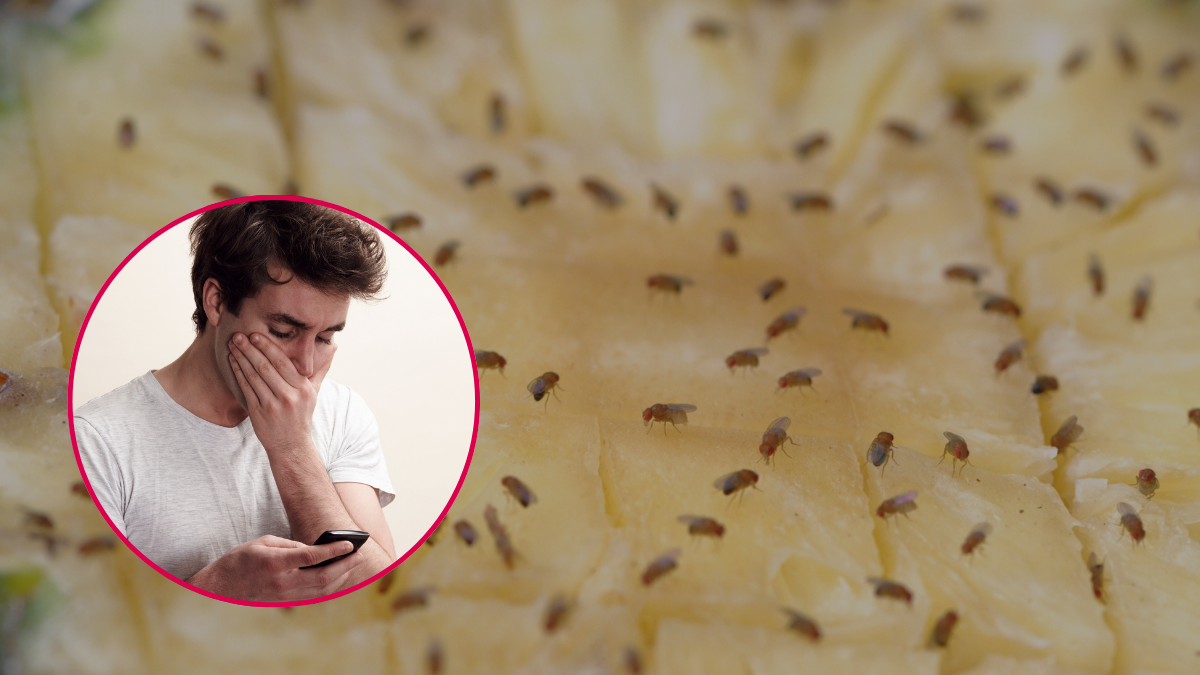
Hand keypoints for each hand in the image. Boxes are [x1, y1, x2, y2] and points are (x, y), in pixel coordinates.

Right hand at [186, 535, 364, 601]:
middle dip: (345, 566)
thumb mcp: (263, 542)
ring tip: (353, 565)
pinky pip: (313, 596)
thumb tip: (313, 549)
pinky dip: (329, 588)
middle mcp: (282, 582)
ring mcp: (285, 595)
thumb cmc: (241, 560)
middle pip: (322, 577)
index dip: (334, 550)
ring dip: (341, 578)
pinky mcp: (286, 602)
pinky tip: (339, 578)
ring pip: (321, 590)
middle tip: (358, 555)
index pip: (312, 557)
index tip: (349, 544)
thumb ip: (290, 545)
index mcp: (275, 563)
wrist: (222, 586)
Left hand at [228, 332, 334, 453]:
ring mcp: (273, 405)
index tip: (256, 335)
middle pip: (266, 367)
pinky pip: (246, 389)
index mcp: (303, 389)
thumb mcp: (314, 393)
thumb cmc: (301, 415)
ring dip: (241, 359)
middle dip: (250, 349)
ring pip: (254, 377)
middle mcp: (289, 396)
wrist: (291, 445)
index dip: (268, 347)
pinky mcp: (259, 413)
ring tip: (233, 345)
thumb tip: (333, 348)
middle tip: (239, 336)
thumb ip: (321, 370)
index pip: (283, 363)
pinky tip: (233, 362)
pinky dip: (239, 374)